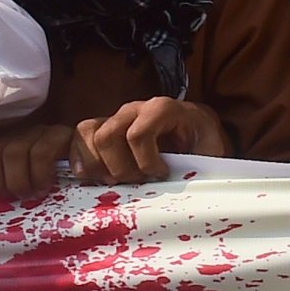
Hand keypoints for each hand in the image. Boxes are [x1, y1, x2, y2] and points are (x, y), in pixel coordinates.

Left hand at [0, 122, 75, 199]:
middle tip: (9, 197)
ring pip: (12, 153)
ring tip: (29, 195)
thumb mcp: (17, 184)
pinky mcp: (61, 136)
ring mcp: (38, 132)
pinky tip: (44, 187)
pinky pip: (41, 153)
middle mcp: (15, 132)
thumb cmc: (51, 184)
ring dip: (17, 182)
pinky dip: (39, 175)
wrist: (96, 164)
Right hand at [72, 97, 226, 183]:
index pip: (138, 134)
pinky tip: (91, 176)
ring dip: (97, 165)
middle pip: (108, 136)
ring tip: (115, 181)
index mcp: (163, 109)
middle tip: (138, 181)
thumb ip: (203, 161)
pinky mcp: (103, 129)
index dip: (145, 161)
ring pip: (88, 134)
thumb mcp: (211, 149)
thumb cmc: (203, 141)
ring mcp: (116, 117)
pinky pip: (78, 137)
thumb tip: (191, 180)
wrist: (196, 131)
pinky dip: (79, 158)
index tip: (160, 174)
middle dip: (120, 168)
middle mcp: (135, 109)